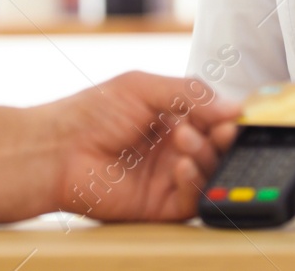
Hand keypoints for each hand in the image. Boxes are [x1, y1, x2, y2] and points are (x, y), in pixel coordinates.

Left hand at [46, 71, 240, 221]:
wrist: (58, 148)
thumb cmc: (92, 112)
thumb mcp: (142, 87)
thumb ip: (190, 94)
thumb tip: (234, 107)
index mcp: (171, 118)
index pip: (213, 118)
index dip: (226, 117)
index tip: (236, 115)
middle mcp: (172, 148)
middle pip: (216, 148)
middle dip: (223, 138)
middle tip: (221, 131)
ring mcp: (167, 178)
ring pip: (208, 173)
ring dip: (206, 156)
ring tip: (185, 141)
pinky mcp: (159, 206)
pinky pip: (191, 200)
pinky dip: (194, 183)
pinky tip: (182, 166)